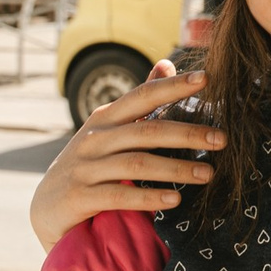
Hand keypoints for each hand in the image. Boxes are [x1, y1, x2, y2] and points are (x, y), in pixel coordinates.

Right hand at [30, 62, 223, 251]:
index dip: (173, 86)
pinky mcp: (80, 197)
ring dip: (176, 169)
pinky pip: (120, 196)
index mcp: (106, 118)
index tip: (206, 79)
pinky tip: (175, 199)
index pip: (143, 96)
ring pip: (137, 164)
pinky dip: (149, 198)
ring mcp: (85, 168)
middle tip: (222, 138)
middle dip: (187, 134)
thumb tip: (166, 62)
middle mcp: (94, 138)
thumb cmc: (90, 165)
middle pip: (147, 131)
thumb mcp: (109, 129)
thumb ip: (139, 102)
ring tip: (208, 174)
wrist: (47, 207)